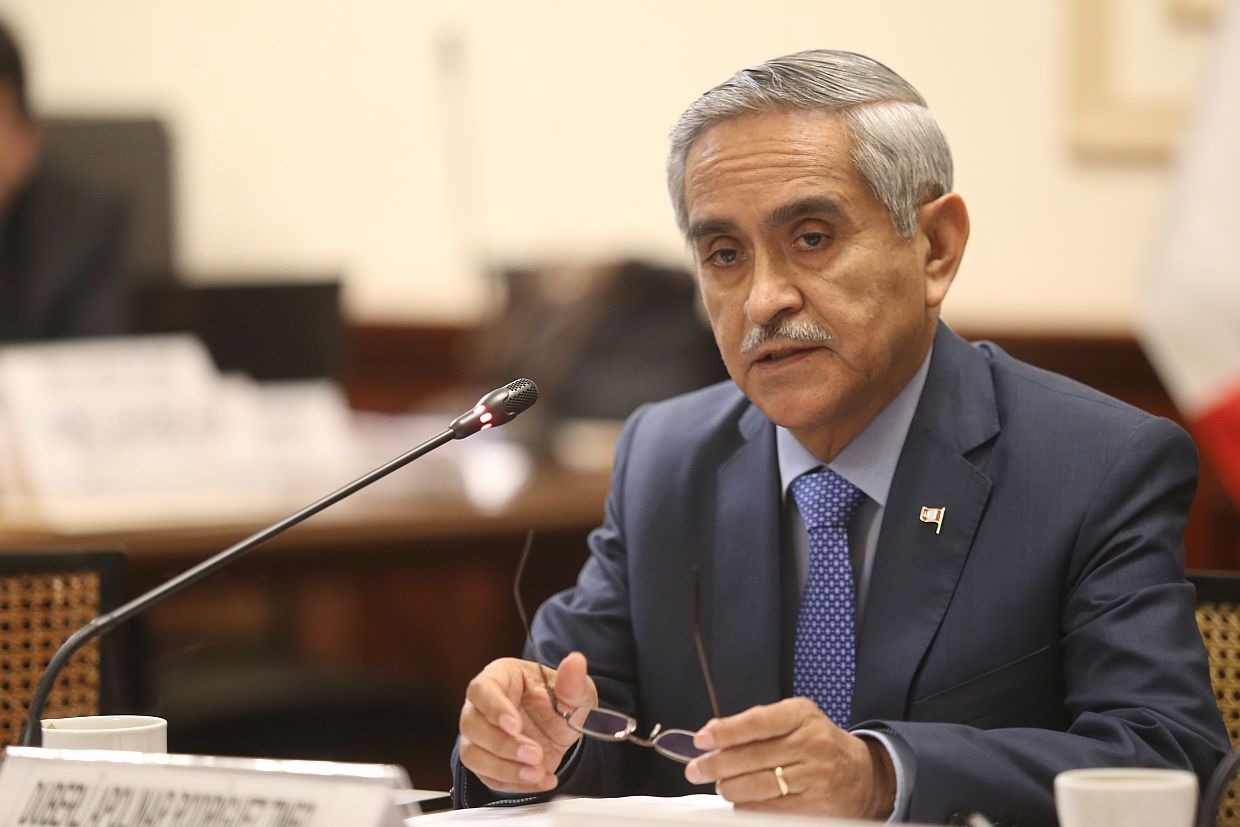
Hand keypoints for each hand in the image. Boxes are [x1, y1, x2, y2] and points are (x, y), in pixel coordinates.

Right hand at [458, 651, 597, 793]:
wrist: (561, 728)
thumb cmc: (561, 700)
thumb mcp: (576, 691)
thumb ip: (574, 682)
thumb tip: (575, 662)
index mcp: (500, 677)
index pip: (483, 689)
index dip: (494, 708)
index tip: (514, 726)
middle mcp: (482, 705)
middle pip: (473, 724)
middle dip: (503, 744)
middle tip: (535, 753)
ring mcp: (479, 735)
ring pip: (473, 754)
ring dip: (504, 768)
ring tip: (537, 772)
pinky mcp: (485, 762)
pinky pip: (488, 777)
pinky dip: (514, 783)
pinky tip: (540, 780)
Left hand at [683, 698, 894, 818]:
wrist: (863, 774)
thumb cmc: (819, 742)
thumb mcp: (795, 720)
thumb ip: (758, 724)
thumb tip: (714, 733)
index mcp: (801, 715)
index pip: (756, 723)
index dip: (725, 732)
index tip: (701, 739)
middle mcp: (810, 743)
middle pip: (752, 757)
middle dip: (717, 765)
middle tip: (696, 769)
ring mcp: (814, 776)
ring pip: (758, 785)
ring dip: (730, 788)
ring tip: (721, 786)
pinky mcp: (814, 806)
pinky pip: (770, 809)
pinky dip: (749, 807)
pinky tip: (741, 802)